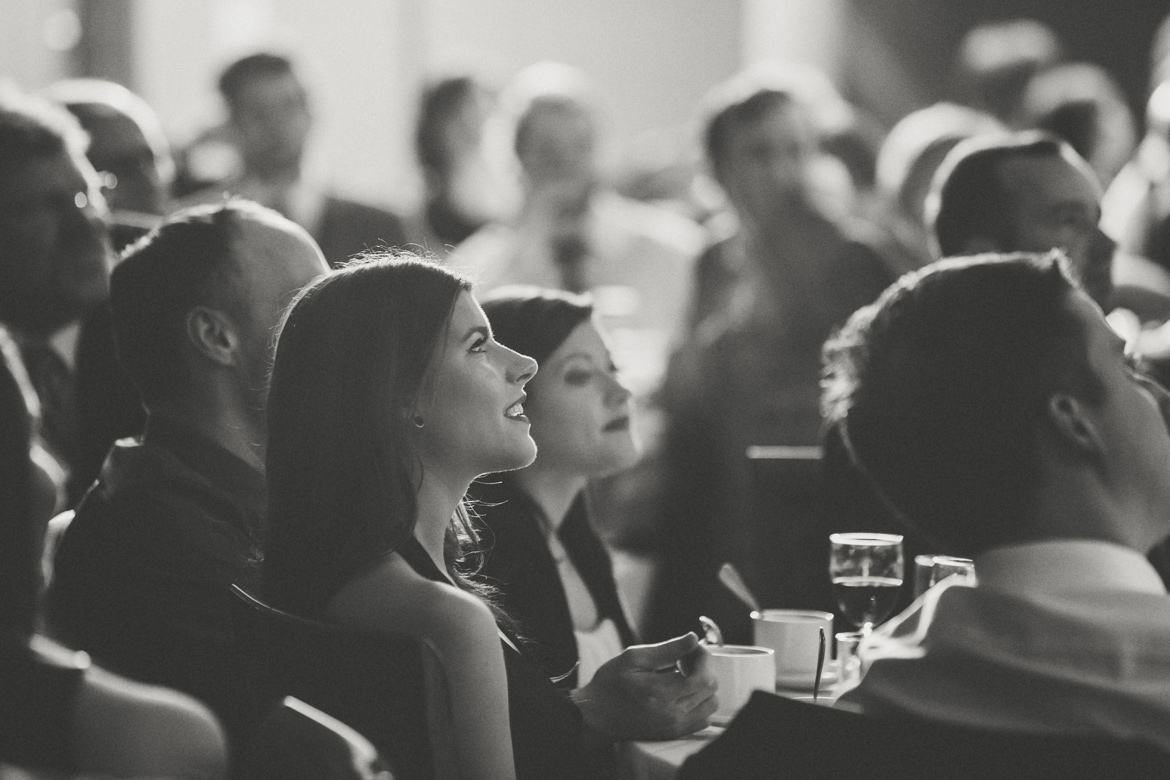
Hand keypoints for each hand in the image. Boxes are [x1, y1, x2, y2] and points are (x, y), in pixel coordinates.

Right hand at [570, 632, 718, 740]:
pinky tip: (682, 691)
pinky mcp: (674, 733)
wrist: (596, 715)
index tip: (690, 648)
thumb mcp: (634, 658)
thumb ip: (667, 649)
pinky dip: (700, 702)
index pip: (704, 676)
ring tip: (683, 675)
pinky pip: (703, 718)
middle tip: (685, 659)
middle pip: (711, 689)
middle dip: (704, 668)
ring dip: (703, 685)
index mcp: (662, 694)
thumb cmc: (610, 684)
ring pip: (711, 704)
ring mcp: (675, 727)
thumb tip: (693, 638)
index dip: (702, 657)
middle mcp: (673, 715)